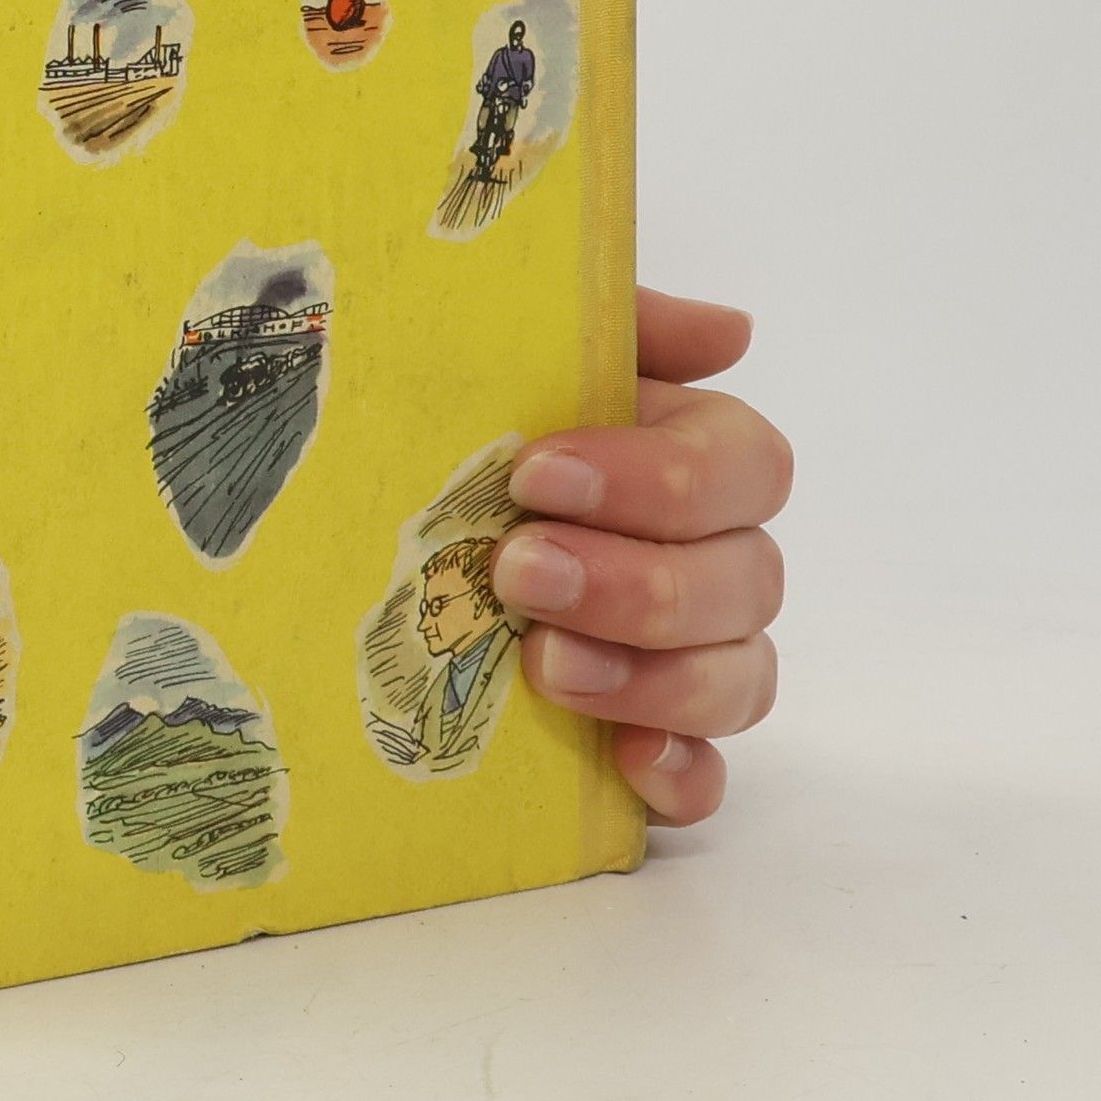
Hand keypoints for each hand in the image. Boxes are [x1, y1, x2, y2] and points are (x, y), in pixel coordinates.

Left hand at [496, 288, 790, 825]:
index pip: (744, 466)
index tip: (537, 476)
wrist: (353, 510)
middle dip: (638, 582)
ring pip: (740, 678)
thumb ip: (617, 325)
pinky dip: (681, 774)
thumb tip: (731, 332)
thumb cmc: (445, 417)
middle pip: (747, 580)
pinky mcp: (641, 740)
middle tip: (520, 574)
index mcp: (684, 452)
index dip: (659, 478)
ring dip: (653, 675)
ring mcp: (681, 655)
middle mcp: (701, 554)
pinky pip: (705, 775)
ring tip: (545, 663)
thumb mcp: (507, 347)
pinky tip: (627, 763)